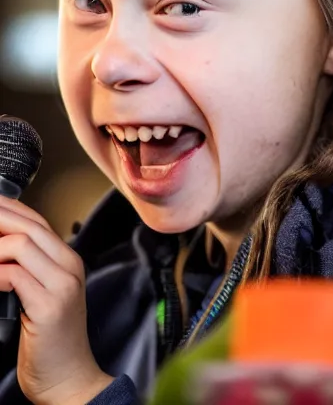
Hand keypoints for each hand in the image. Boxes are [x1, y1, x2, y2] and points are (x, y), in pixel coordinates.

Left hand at [0, 195, 113, 404]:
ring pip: (22, 244)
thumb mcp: (41, 295)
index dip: (8, 209)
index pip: (36, 220)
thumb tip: (2, 247)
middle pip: (30, 225)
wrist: (68, 379)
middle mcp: (69, 266)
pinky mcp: (49, 307)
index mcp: (68, 260)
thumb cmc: (50, 340)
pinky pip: (14, 276)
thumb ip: (26, 269)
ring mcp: (62, 285)